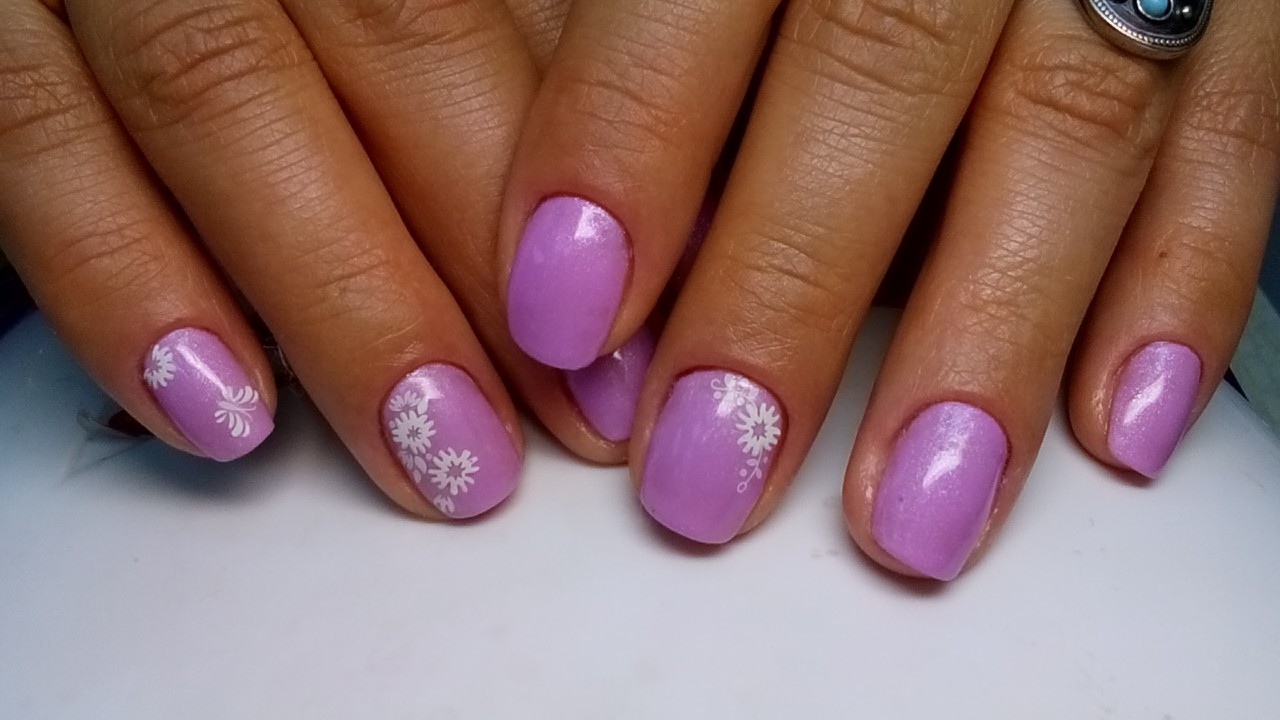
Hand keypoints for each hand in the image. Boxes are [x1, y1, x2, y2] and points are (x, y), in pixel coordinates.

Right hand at [0, 0, 610, 519]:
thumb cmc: (314, 3)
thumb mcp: (392, 1)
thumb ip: (495, 61)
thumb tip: (637, 231)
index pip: (483, 13)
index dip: (577, 181)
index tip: (631, 344)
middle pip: (392, 39)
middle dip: (486, 255)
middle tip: (567, 420)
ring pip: (220, 92)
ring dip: (342, 298)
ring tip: (437, 451)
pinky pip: (30, 134)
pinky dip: (121, 276)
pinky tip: (223, 409)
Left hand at [497, 0, 1279, 577]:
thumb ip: (631, 34)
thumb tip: (561, 237)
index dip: (632, 140)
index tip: (562, 310)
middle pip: (884, 60)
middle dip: (791, 283)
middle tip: (706, 467)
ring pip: (1072, 119)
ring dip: (987, 337)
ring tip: (912, 514)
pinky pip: (1241, 133)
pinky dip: (1183, 284)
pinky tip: (1117, 421)